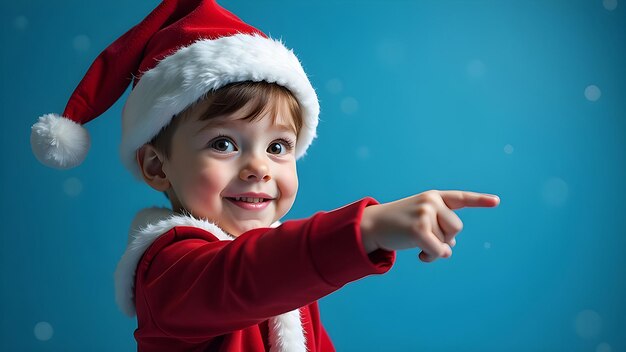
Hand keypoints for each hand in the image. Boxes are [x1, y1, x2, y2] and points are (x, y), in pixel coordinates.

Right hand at [360, 190, 499, 262]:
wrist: (372, 225)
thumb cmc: (398, 225)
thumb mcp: (421, 220)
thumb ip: (439, 229)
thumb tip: (450, 249)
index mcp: (434, 197)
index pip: (461, 198)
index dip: (480, 201)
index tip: (497, 202)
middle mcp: (431, 201)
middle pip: (457, 228)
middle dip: (445, 238)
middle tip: (425, 237)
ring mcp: (425, 213)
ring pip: (448, 241)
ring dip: (436, 248)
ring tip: (419, 244)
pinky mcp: (418, 229)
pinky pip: (439, 250)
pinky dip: (432, 256)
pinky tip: (420, 254)